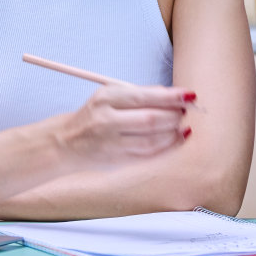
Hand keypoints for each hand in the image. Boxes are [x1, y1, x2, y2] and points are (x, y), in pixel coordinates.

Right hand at [54, 83, 192, 166]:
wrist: (66, 143)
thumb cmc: (95, 115)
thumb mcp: (109, 97)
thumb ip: (139, 95)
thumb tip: (174, 96)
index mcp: (105, 98)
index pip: (144, 96)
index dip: (171, 97)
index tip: (189, 95)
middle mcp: (106, 120)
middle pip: (150, 119)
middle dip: (175, 116)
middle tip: (186, 112)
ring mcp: (110, 143)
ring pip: (151, 140)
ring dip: (173, 133)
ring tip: (183, 127)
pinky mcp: (116, 160)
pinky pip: (147, 154)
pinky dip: (165, 147)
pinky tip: (175, 140)